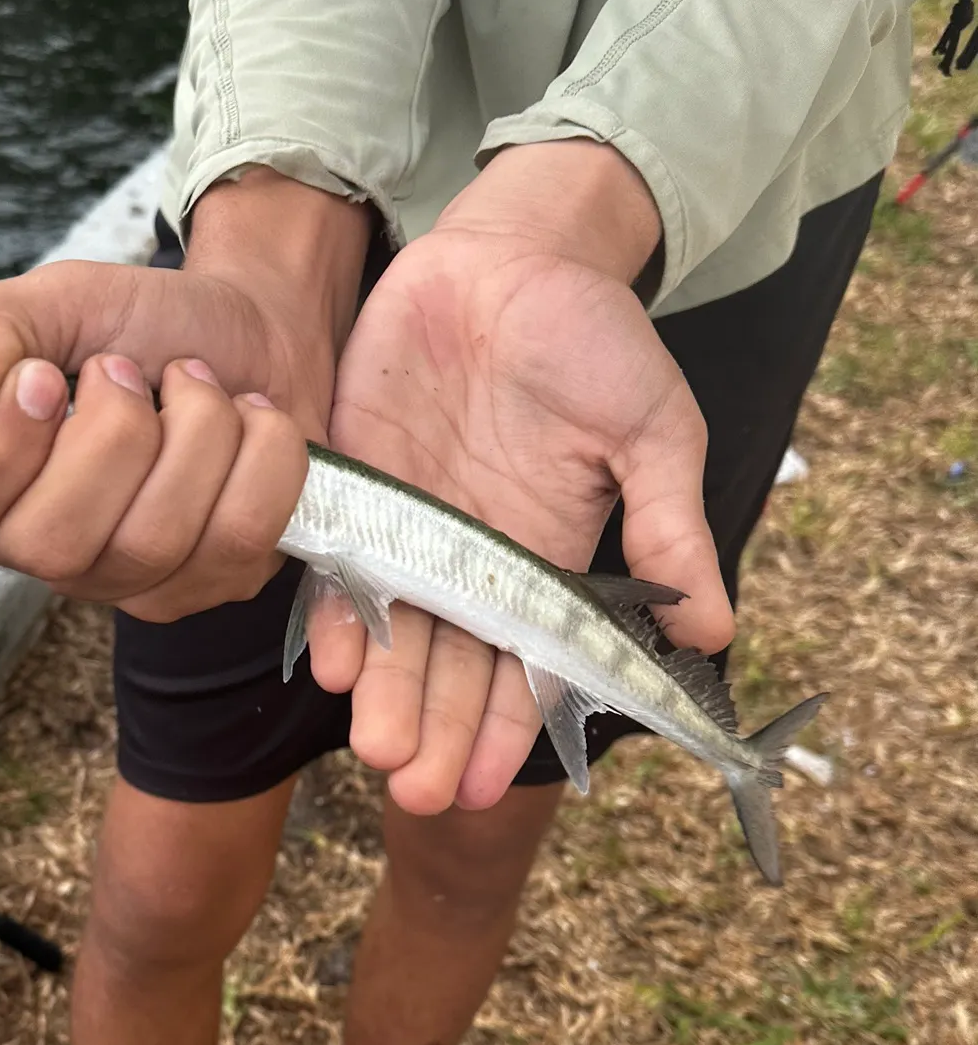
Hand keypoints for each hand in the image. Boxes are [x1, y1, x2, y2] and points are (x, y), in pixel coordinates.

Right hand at [0, 169, 369, 620]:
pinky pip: (239, 535)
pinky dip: (258, 449)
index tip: (45, 378)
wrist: (254, 325)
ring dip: (196, 428)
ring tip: (195, 384)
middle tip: (130, 371)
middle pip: (53, 544)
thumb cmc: (139, 324)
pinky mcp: (217, 582)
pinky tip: (246, 420)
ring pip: (154, 540)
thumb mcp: (47, 301)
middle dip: (114, 434)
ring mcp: (133, 581)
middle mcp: (46, 551)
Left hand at [309, 141, 734, 813]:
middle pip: (450, 664)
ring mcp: (410, 522)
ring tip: (377, 750)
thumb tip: (715, 633)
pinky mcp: (355, 480)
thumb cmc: (592, 337)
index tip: (482, 783)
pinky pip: (339, 557)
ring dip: (383, 692)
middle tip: (415, 788)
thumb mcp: (652, 430)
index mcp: (546, 557)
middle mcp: (472, 557)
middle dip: (433, 729)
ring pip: (393, 628)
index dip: (505, 726)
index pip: (525, 664)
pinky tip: (329, 659)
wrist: (510, 256)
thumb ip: (668, 528)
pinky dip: (334, 607)